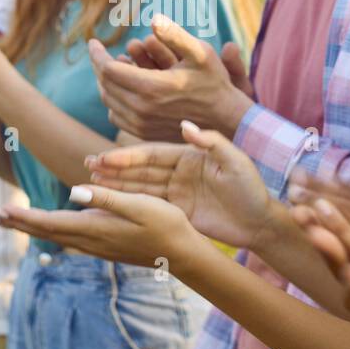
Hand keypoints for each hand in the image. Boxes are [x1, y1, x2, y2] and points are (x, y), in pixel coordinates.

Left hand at [0, 183, 208, 272]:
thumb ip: (106, 198)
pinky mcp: (104, 246)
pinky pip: (67, 238)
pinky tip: (47, 228)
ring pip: (54, 236)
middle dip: (16, 223)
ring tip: (8, 221)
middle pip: (44, 232)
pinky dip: (48, 231)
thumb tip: (72, 192)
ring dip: (29, 228)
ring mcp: (96, 246)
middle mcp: (90, 241)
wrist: (184, 255)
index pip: (49, 222)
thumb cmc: (167, 225)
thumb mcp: (140, 205)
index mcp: (95, 228)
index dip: (22, 217)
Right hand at [86, 120, 277, 251]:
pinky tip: (110, 202)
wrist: (261, 223)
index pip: (153, 154)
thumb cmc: (251, 189)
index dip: (129, 156)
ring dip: (117, 184)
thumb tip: (184, 125)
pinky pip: (149, 205)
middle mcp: (179, 171)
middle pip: (141, 169)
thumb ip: (211, 142)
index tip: (106, 157)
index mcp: (190, 156)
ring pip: (141, 187)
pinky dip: (129, 203)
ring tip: (90, 181)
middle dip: (115, 167)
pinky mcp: (178, 211)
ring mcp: (177, 192)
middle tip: (88, 165)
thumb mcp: (235, 162)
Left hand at [88, 14, 253, 139]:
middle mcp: (141, 108)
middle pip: (105, 84)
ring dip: (105, 82)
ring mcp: (141, 124)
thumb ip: (175, 35)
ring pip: (108, 101)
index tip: (92, 41)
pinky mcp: (144, 134)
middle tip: (100, 52)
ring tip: (111, 68)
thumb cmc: (213, 81)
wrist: (224, 119)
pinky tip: (122, 89)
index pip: (108, 68)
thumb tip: (154, 18)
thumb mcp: (200, 53)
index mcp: (150, 87)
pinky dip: (113, 100)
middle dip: (99, 65)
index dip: (96, 54)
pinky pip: (116, 116)